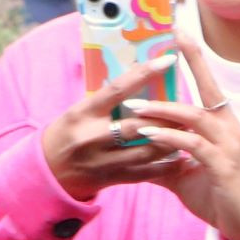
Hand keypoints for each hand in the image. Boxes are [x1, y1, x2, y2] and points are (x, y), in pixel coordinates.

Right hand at [41, 52, 187, 200]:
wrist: (49, 171)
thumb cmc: (68, 132)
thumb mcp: (78, 110)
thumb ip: (106, 99)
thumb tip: (139, 75)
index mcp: (83, 113)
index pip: (117, 89)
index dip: (144, 73)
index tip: (168, 60)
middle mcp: (93, 137)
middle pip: (138, 125)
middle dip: (167, 116)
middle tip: (189, 106)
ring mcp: (103, 161)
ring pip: (147, 150)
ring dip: (172, 140)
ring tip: (190, 130)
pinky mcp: (113, 179)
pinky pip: (146, 173)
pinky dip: (166, 165)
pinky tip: (183, 158)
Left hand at [125, 38, 239, 239]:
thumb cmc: (220, 198)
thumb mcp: (185, 175)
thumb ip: (163, 159)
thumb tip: (136, 152)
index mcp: (225, 125)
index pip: (209, 84)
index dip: (196, 57)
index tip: (179, 32)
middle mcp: (231, 129)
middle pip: (205, 91)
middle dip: (177, 74)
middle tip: (147, 60)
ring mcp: (230, 146)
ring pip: (194, 117)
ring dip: (162, 111)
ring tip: (133, 108)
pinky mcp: (224, 166)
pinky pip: (192, 144)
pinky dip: (168, 138)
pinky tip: (148, 136)